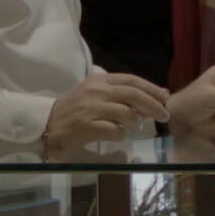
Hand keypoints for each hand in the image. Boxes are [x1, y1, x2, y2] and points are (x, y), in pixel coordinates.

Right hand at [45, 71, 169, 151]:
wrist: (49, 124)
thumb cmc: (77, 109)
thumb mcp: (98, 94)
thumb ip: (123, 93)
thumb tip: (158, 94)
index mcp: (99, 80)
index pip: (132, 80)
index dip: (151, 88)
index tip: (165, 97)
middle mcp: (96, 91)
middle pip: (133, 95)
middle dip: (153, 105)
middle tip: (164, 116)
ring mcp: (90, 108)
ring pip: (125, 113)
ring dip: (136, 122)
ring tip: (136, 127)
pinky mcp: (86, 126)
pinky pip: (114, 130)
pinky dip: (122, 134)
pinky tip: (121, 135)